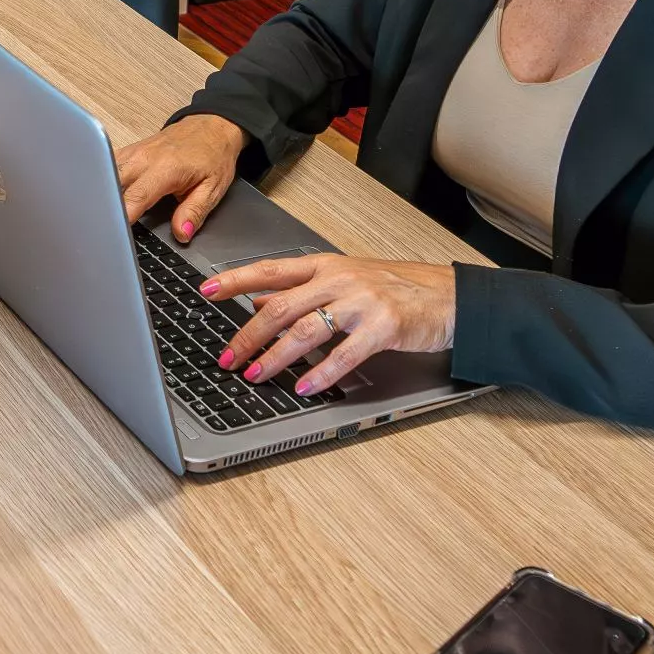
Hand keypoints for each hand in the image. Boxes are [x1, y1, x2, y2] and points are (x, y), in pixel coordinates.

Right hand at [115, 115, 247, 243]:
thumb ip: (194, 212)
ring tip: (103, 216)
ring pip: (105, 174)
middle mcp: (144, 158)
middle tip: (108, 231)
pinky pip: (109, 166)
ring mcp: (134, 152)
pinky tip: (107, 197)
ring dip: (104, 194)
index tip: (118, 234)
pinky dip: (105, 182)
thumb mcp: (213, 188)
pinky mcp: (130, 151)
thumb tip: (181, 233)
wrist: (212, 127)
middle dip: (107, 208)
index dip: (124, 218)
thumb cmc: (213, 154)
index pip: (135, 197)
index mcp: (166, 168)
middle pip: (111, 185)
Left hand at [206, 256, 456, 395]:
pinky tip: (305, 387)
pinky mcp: (384, 326)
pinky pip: (344, 354)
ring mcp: (362, 301)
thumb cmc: (396, 287)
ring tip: (255, 374)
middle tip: (228, 356)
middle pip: (280, 306)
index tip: (206, 291)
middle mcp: (339, 279)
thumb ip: (301, 290)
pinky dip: (321, 373)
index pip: (270, 270)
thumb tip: (258, 301)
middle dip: (247, 335)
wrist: (447, 295)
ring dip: (275, 356)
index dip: (235, 280)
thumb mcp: (343, 280)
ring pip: (305, 329)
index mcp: (325, 266)